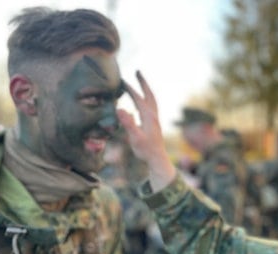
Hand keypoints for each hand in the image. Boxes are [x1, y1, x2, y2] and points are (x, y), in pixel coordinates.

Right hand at [117, 71, 176, 191]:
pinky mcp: (155, 123)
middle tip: (138, 71)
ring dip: (146, 89)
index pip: (138, 98)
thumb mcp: (135, 138)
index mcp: (148, 116)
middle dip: (143, 82)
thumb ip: (128, 123)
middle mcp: (153, 115)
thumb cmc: (145, 150)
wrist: (157, 159)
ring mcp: (155, 119)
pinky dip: (147, 98)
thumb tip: (120, 109)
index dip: (129, 89)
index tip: (121, 80)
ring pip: (152, 99)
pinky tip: (143, 101)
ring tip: (140, 82)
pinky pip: (151, 105)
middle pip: (149, 94)